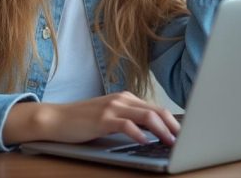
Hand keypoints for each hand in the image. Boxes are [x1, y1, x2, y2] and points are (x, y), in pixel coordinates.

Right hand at [4, 92, 179, 145]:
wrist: (57, 118)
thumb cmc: (83, 120)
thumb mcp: (110, 117)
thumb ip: (130, 120)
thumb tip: (153, 132)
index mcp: (127, 98)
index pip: (156, 108)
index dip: (172, 121)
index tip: (183, 133)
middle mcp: (122, 99)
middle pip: (156, 110)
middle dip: (172, 125)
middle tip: (183, 139)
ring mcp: (112, 107)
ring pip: (145, 116)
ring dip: (161, 130)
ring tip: (170, 141)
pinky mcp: (102, 119)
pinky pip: (126, 124)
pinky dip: (138, 133)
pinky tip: (144, 141)